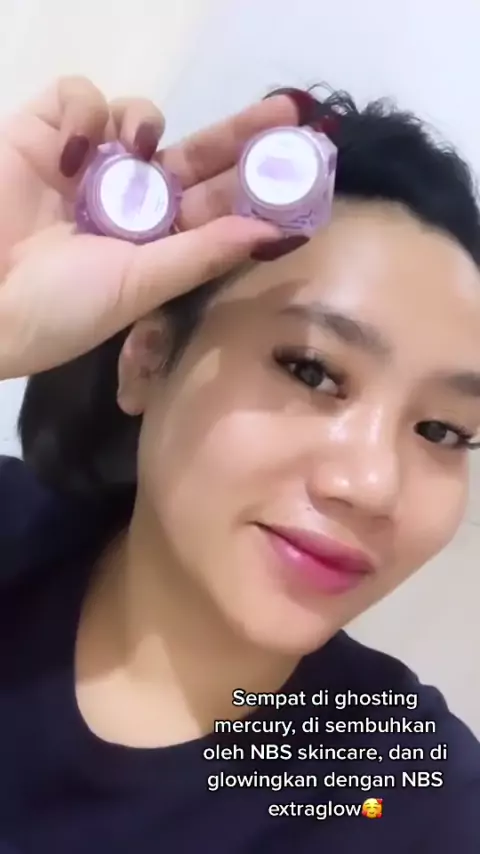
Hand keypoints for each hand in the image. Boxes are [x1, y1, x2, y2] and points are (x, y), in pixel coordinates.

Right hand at [0, 76, 297, 378]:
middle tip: (285, 111)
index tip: (302, 168)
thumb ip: (203, 254)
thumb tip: (274, 234)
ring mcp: (91, 165)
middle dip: (238, 133)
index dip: (256, 183)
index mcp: (157, 240)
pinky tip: (77, 148)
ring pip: (141, 118)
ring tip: (136, 147)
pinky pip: (81, 98)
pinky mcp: (46, 133)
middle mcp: (132, 200)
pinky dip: (84, 112)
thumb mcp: (141, 285)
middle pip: (196, 154)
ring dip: (147, 123)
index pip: (216, 202)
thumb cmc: (63, 306)